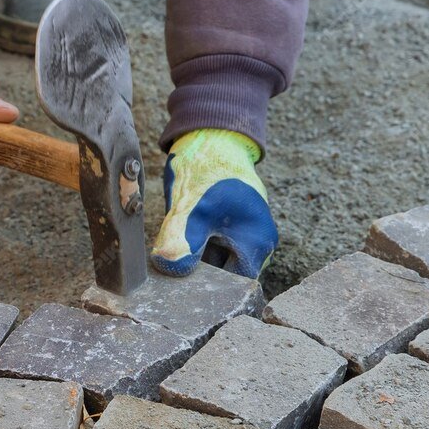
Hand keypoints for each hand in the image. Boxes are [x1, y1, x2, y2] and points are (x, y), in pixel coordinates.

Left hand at [151, 129, 277, 278]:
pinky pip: (209, 247)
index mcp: (258, 241)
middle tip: (170, 269)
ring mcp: (243, 234)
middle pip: (225, 275)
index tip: (179, 287)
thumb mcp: (189, 208)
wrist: (208, 140)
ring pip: (214, 262)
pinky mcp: (228, 228)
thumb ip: (181, 240)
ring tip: (173, 250)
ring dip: (193, 259)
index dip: (207, 289)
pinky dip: (193, 246)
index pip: (235, 285)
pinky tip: (176, 238)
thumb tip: (171, 267)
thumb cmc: (206, 170)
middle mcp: (257, 242)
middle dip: (198, 274)